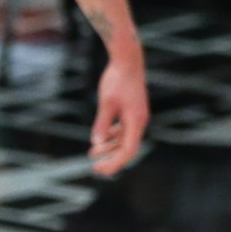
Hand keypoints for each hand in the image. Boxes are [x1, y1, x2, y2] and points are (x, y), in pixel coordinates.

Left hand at [89, 46, 149, 176]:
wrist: (127, 61)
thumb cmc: (117, 80)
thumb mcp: (106, 102)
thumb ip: (102, 123)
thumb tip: (96, 143)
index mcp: (136, 121)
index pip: (128, 151)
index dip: (116, 163)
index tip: (101, 170)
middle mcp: (139, 122)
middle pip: (126, 148)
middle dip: (111, 159)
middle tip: (95, 169)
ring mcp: (136, 116)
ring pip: (124, 139)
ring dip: (109, 147)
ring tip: (91, 153)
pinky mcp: (132, 111)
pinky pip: (123, 129)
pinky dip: (112, 135)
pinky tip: (100, 139)